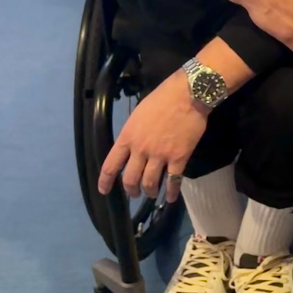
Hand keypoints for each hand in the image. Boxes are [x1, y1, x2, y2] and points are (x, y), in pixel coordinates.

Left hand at [98, 72, 208, 202]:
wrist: (187, 95)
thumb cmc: (161, 99)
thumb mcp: (138, 115)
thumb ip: (133, 134)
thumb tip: (133, 147)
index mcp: (127, 138)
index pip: (111, 165)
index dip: (105, 181)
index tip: (104, 191)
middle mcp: (141, 150)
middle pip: (130, 179)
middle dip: (131, 190)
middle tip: (134, 193)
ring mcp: (160, 155)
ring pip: (150, 183)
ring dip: (149, 192)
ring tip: (151, 193)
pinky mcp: (179, 158)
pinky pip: (173, 180)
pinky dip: (171, 192)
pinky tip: (171, 197)